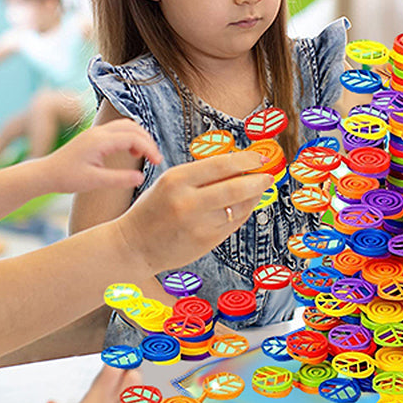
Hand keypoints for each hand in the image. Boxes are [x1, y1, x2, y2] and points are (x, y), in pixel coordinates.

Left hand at [40, 120, 162, 193]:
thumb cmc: (67, 178)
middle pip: (133, 127)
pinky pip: (118, 129)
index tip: (157, 163)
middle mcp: (99, 132)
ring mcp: (96, 131)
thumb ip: (119, 179)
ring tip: (145, 156)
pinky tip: (131, 153)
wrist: (45, 173)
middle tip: (155, 160)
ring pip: (126, 125)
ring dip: (140, 138)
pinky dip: (130, 137)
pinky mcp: (94, 135)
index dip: (149, 148)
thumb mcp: (94, 182)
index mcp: (100, 141)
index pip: (133, 137)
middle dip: (148, 141)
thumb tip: (141, 177)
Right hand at [116, 151, 273, 275]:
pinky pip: (234, 223)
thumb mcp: (171, 182)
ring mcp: (198, 225)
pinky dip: (244, 212)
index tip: (260, 157)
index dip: (246, 159)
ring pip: (239, 207)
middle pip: (236, 187)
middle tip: (269, 174)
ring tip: (259, 188)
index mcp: (177, 180)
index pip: (221, 164)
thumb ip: (202, 174)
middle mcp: (187, 202)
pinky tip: (246, 205)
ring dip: (255, 196)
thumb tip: (241, 164)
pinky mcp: (205, 242)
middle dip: (258, 179)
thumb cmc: (154, 209)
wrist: (133, 245)